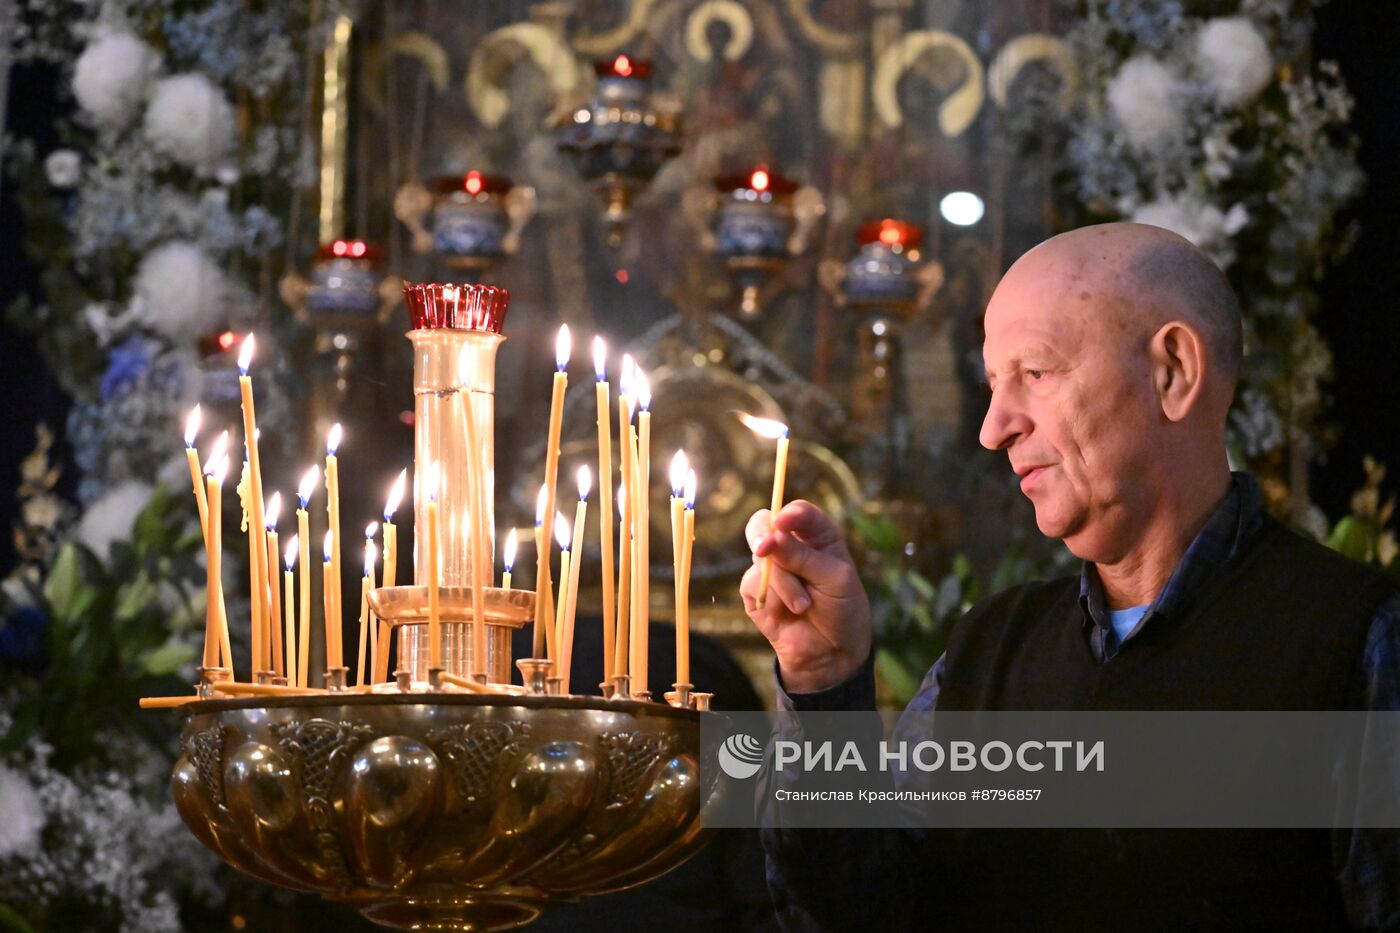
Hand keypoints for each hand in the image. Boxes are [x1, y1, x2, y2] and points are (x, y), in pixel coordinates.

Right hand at [741, 500, 870, 693]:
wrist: (831, 653)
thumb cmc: (842, 609)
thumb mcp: (834, 579)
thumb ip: (803, 557)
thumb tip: (771, 538)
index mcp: (817, 536)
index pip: (799, 513)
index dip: (790, 514)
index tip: (784, 522)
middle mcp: (791, 546)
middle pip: (764, 523)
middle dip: (763, 535)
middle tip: (766, 549)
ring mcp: (771, 567)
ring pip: (760, 558)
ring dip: (783, 583)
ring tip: (803, 605)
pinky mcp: (755, 590)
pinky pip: (752, 583)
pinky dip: (772, 598)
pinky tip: (789, 612)